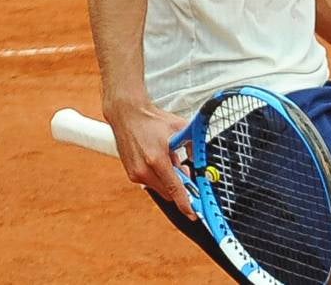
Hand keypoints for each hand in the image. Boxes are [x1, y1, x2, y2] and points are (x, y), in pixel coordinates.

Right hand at [104, 99, 195, 218]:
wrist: (128, 116)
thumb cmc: (153, 120)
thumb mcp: (180, 128)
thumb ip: (193, 145)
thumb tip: (202, 160)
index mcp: (157, 159)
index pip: (175, 188)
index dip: (185, 203)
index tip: (193, 214)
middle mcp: (144, 170)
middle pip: (169, 192)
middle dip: (181, 187)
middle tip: (185, 169)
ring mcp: (136, 174)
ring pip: (161, 189)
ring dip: (170, 181)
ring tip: (171, 159)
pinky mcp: (131, 174)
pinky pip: (151, 184)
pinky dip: (160, 177)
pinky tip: (160, 161)